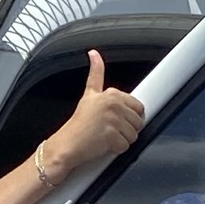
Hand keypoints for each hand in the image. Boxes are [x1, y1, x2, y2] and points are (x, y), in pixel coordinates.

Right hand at [40, 50, 145, 181]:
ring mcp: (113, 121)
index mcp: (112, 94)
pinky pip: (125, 147)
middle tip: (108, 130)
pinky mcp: (112, 137)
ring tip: (105, 137)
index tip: (114, 120)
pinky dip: (116, 150)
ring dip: (121, 140)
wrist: (66, 145)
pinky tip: (104, 145)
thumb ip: (96, 73)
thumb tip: (94, 53)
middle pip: (138, 122)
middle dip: (126, 129)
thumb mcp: (89, 94)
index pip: (138, 107)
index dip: (128, 117)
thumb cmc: (78, 124)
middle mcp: (113, 105)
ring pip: (133, 136)